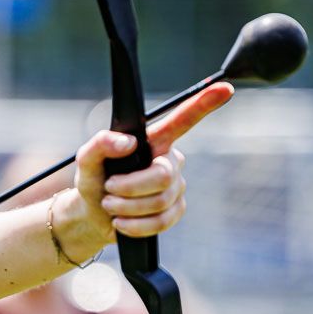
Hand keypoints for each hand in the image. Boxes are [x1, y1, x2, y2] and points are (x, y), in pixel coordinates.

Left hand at [61, 82, 233, 252]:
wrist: (92, 215)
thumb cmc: (94, 180)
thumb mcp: (87, 159)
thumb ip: (101, 143)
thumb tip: (128, 143)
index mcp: (154, 141)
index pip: (181, 121)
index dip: (203, 105)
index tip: (225, 87)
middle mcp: (170, 160)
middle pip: (163, 176)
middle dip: (129, 187)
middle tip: (109, 189)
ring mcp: (176, 186)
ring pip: (160, 201)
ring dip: (126, 207)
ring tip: (110, 204)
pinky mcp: (175, 210)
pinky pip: (162, 221)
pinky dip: (135, 225)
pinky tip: (121, 222)